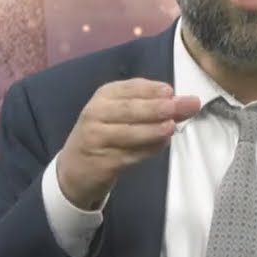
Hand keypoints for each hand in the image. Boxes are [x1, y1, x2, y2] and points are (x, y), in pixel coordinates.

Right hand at [56, 78, 200, 209]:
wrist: (74, 168)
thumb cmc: (104, 134)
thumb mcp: (120, 113)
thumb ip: (149, 106)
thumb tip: (183, 102)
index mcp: (104, 96)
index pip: (130, 88)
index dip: (151, 90)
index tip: (171, 91)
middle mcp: (96, 113)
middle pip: (129, 109)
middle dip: (157, 107)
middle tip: (179, 107)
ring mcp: (97, 138)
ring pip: (129, 133)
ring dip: (152, 130)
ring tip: (171, 127)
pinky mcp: (102, 162)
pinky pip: (129, 155)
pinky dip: (147, 150)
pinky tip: (161, 145)